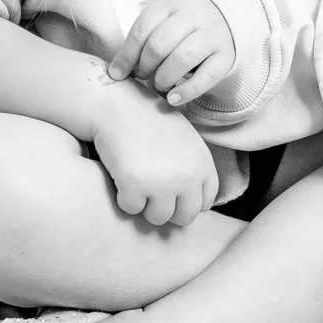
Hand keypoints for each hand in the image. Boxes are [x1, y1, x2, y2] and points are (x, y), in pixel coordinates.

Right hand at [88, 81, 219, 226]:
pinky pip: (131, 208)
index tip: (170, 191)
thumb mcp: (184, 142)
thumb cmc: (149, 121)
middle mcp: (188, 176)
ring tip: (137, 177)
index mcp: (203, 164)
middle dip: (166, 209)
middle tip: (151, 190)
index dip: (184, 201)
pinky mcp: (135, 185)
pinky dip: (123, 196)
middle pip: (184, 217)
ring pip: (157, 217)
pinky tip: (122, 172)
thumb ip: (193, 170)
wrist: (118, 104)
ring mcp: (163, 182)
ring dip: (144, 203)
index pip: (203, 203)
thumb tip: (196, 207)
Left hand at [107, 0, 235, 107]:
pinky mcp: (226, 56)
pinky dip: (187, 91)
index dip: (126, 55)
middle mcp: (193, 16)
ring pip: (182, 59)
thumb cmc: (181, 24)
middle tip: (141, 76)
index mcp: (171, 3)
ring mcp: (212, 35)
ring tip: (159, 84)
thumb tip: (116, 72)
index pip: (142, 29)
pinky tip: (173, 99)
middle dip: (144, 66)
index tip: (117, 74)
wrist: (224, 15)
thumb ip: (141, 40)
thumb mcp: (161, 19)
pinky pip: (206, 77)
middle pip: (159, 45)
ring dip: (163, 78)